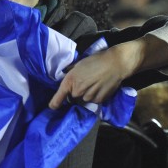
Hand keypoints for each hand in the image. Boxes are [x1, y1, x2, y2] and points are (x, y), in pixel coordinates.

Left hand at [49, 35, 167, 108]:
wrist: (115, 64)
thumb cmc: (95, 60)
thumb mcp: (78, 64)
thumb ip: (70, 72)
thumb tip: (64, 75)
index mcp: (70, 80)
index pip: (59, 96)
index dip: (55, 103)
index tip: (52, 107)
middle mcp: (78, 91)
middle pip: (73, 97)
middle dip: (75, 92)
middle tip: (84, 82)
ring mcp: (88, 97)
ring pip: (84, 99)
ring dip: (86, 94)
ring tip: (94, 83)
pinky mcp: (99, 100)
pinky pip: (93, 101)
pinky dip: (95, 96)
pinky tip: (100, 86)